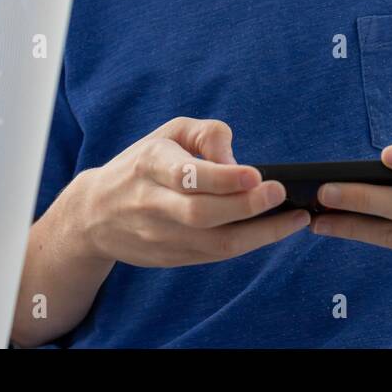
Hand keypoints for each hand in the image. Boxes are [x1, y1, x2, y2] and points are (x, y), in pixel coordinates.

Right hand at [71, 116, 310, 267]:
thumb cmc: (144, 163)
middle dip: (245, 206)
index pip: (186, 175)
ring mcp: (162, 236)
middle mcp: (153, 204)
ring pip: (214, 243)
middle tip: (281, 193)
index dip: (221, 178)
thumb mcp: (168, 132)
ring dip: (260, 233)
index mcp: (150, 164)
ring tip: (295, 218)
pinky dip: (249, 243)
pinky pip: (216, 254)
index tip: (255, 175)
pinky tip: (275, 229)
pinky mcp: (172, 258)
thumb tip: (237, 161)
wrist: (96, 214)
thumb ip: (206, 134)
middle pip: (202, 213)